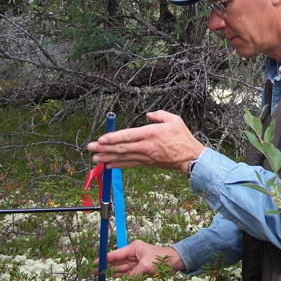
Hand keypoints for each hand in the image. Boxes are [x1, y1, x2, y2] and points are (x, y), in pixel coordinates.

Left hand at [86, 110, 204, 173]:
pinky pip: (129, 164)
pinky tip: (108, 165)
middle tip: (90, 148)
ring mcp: (145, 156)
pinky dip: (117, 165)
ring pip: (123, 157)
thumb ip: (159, 115)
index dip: (113, 138)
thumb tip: (148, 115)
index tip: (101, 139)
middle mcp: (146, 146)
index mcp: (151, 133)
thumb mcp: (174, 120)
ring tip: (94, 158)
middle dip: (104, 148)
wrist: (190, 157)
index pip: (128, 135)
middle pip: (121, 147)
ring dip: (107, 158)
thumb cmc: (182, 138)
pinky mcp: (147, 163)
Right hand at [97, 240, 185, 276]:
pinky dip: (122, 277)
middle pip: (117, 261)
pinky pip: (128, 273)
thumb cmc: (162, 258)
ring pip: (121, 268)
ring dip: (113, 272)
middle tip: (95, 272)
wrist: (174, 262)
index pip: (116, 254)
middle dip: (106, 266)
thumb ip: (134, 273)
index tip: (95, 263)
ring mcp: (136, 262)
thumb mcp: (146, 265)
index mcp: (133, 248)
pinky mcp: (140, 269)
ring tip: (102, 276)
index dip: (105, 258)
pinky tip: (114, 279)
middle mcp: (133, 254)